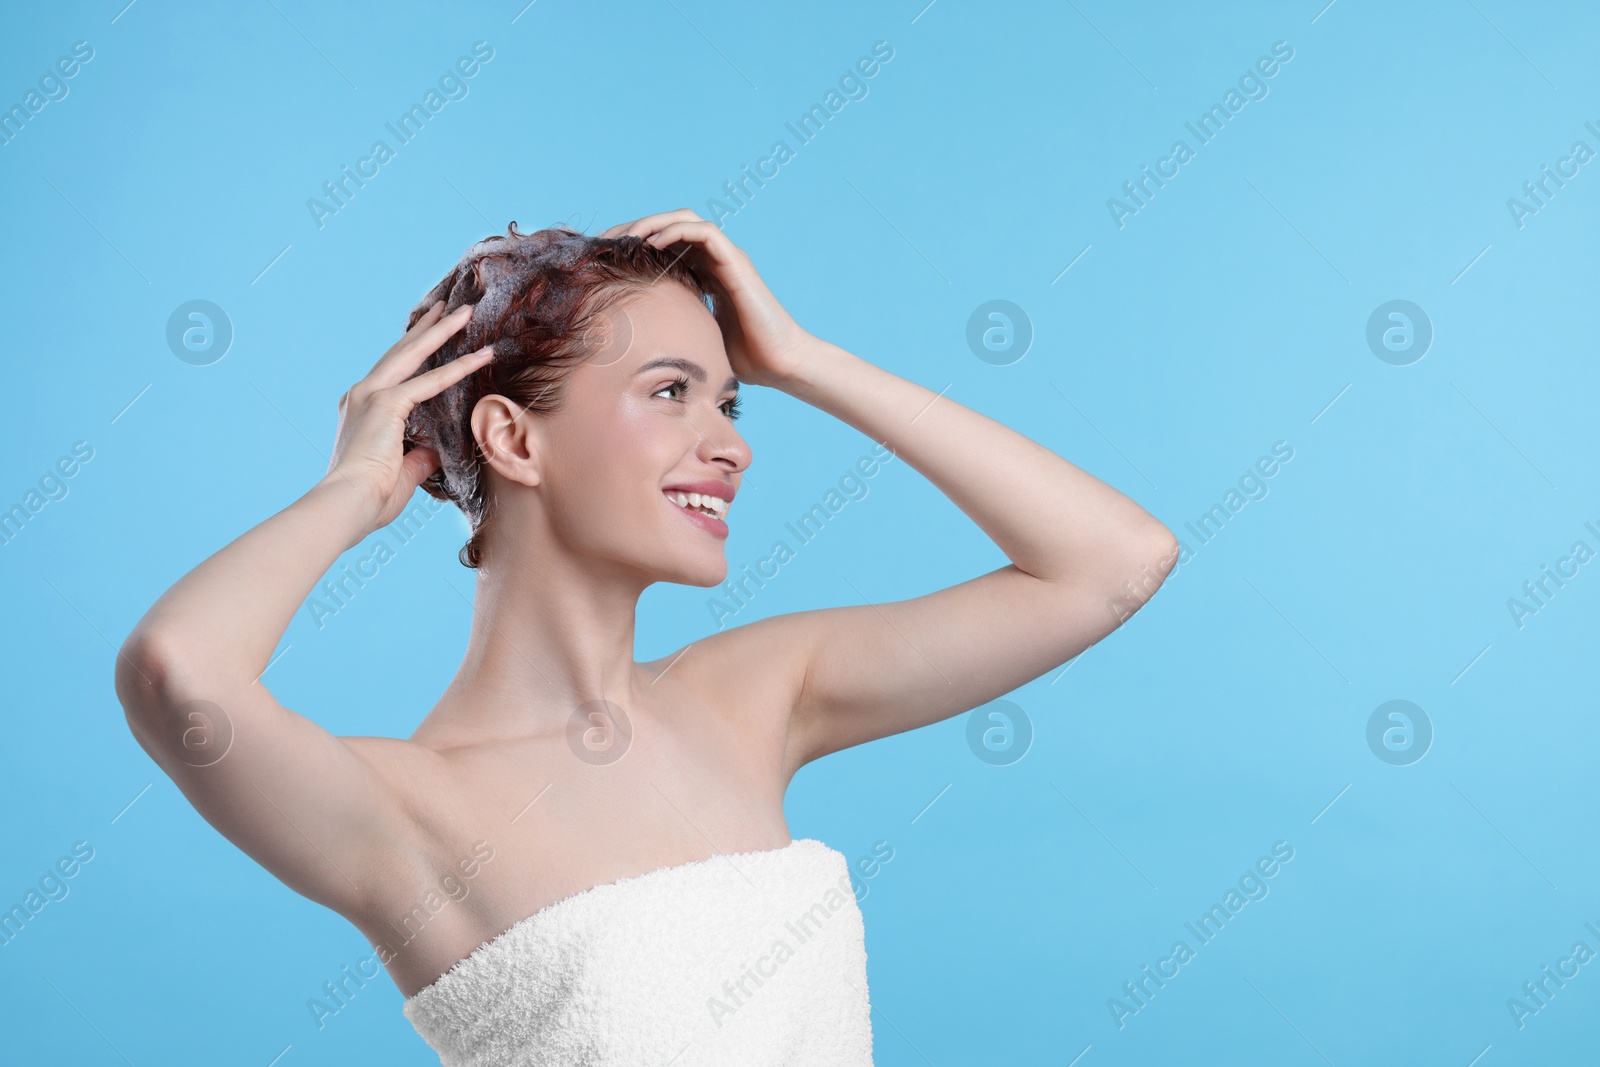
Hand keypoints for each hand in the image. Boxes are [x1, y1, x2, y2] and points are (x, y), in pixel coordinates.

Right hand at [321, 301, 493, 533]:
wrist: (347, 505)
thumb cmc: (369, 500)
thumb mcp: (400, 474)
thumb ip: (417, 459)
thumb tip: (433, 453)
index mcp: (360, 410)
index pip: (391, 372)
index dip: (411, 352)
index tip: (426, 334)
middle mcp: (361, 394)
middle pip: (400, 351)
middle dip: (425, 327)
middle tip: (445, 306)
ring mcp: (371, 395)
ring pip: (413, 354)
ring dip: (442, 331)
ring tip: (467, 312)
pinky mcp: (386, 404)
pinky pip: (430, 381)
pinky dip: (458, 367)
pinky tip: (482, 355)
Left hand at [599, 209, 813, 388]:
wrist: (779, 364)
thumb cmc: (744, 359)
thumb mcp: (696, 338)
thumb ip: (675, 328)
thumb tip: (639, 344)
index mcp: (705, 274)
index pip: (666, 245)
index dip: (634, 244)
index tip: (605, 256)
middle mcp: (716, 260)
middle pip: (670, 226)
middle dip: (635, 228)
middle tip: (605, 241)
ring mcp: (728, 258)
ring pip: (685, 220)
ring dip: (652, 222)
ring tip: (625, 237)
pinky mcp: (736, 262)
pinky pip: (704, 232)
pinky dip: (675, 231)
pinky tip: (652, 244)